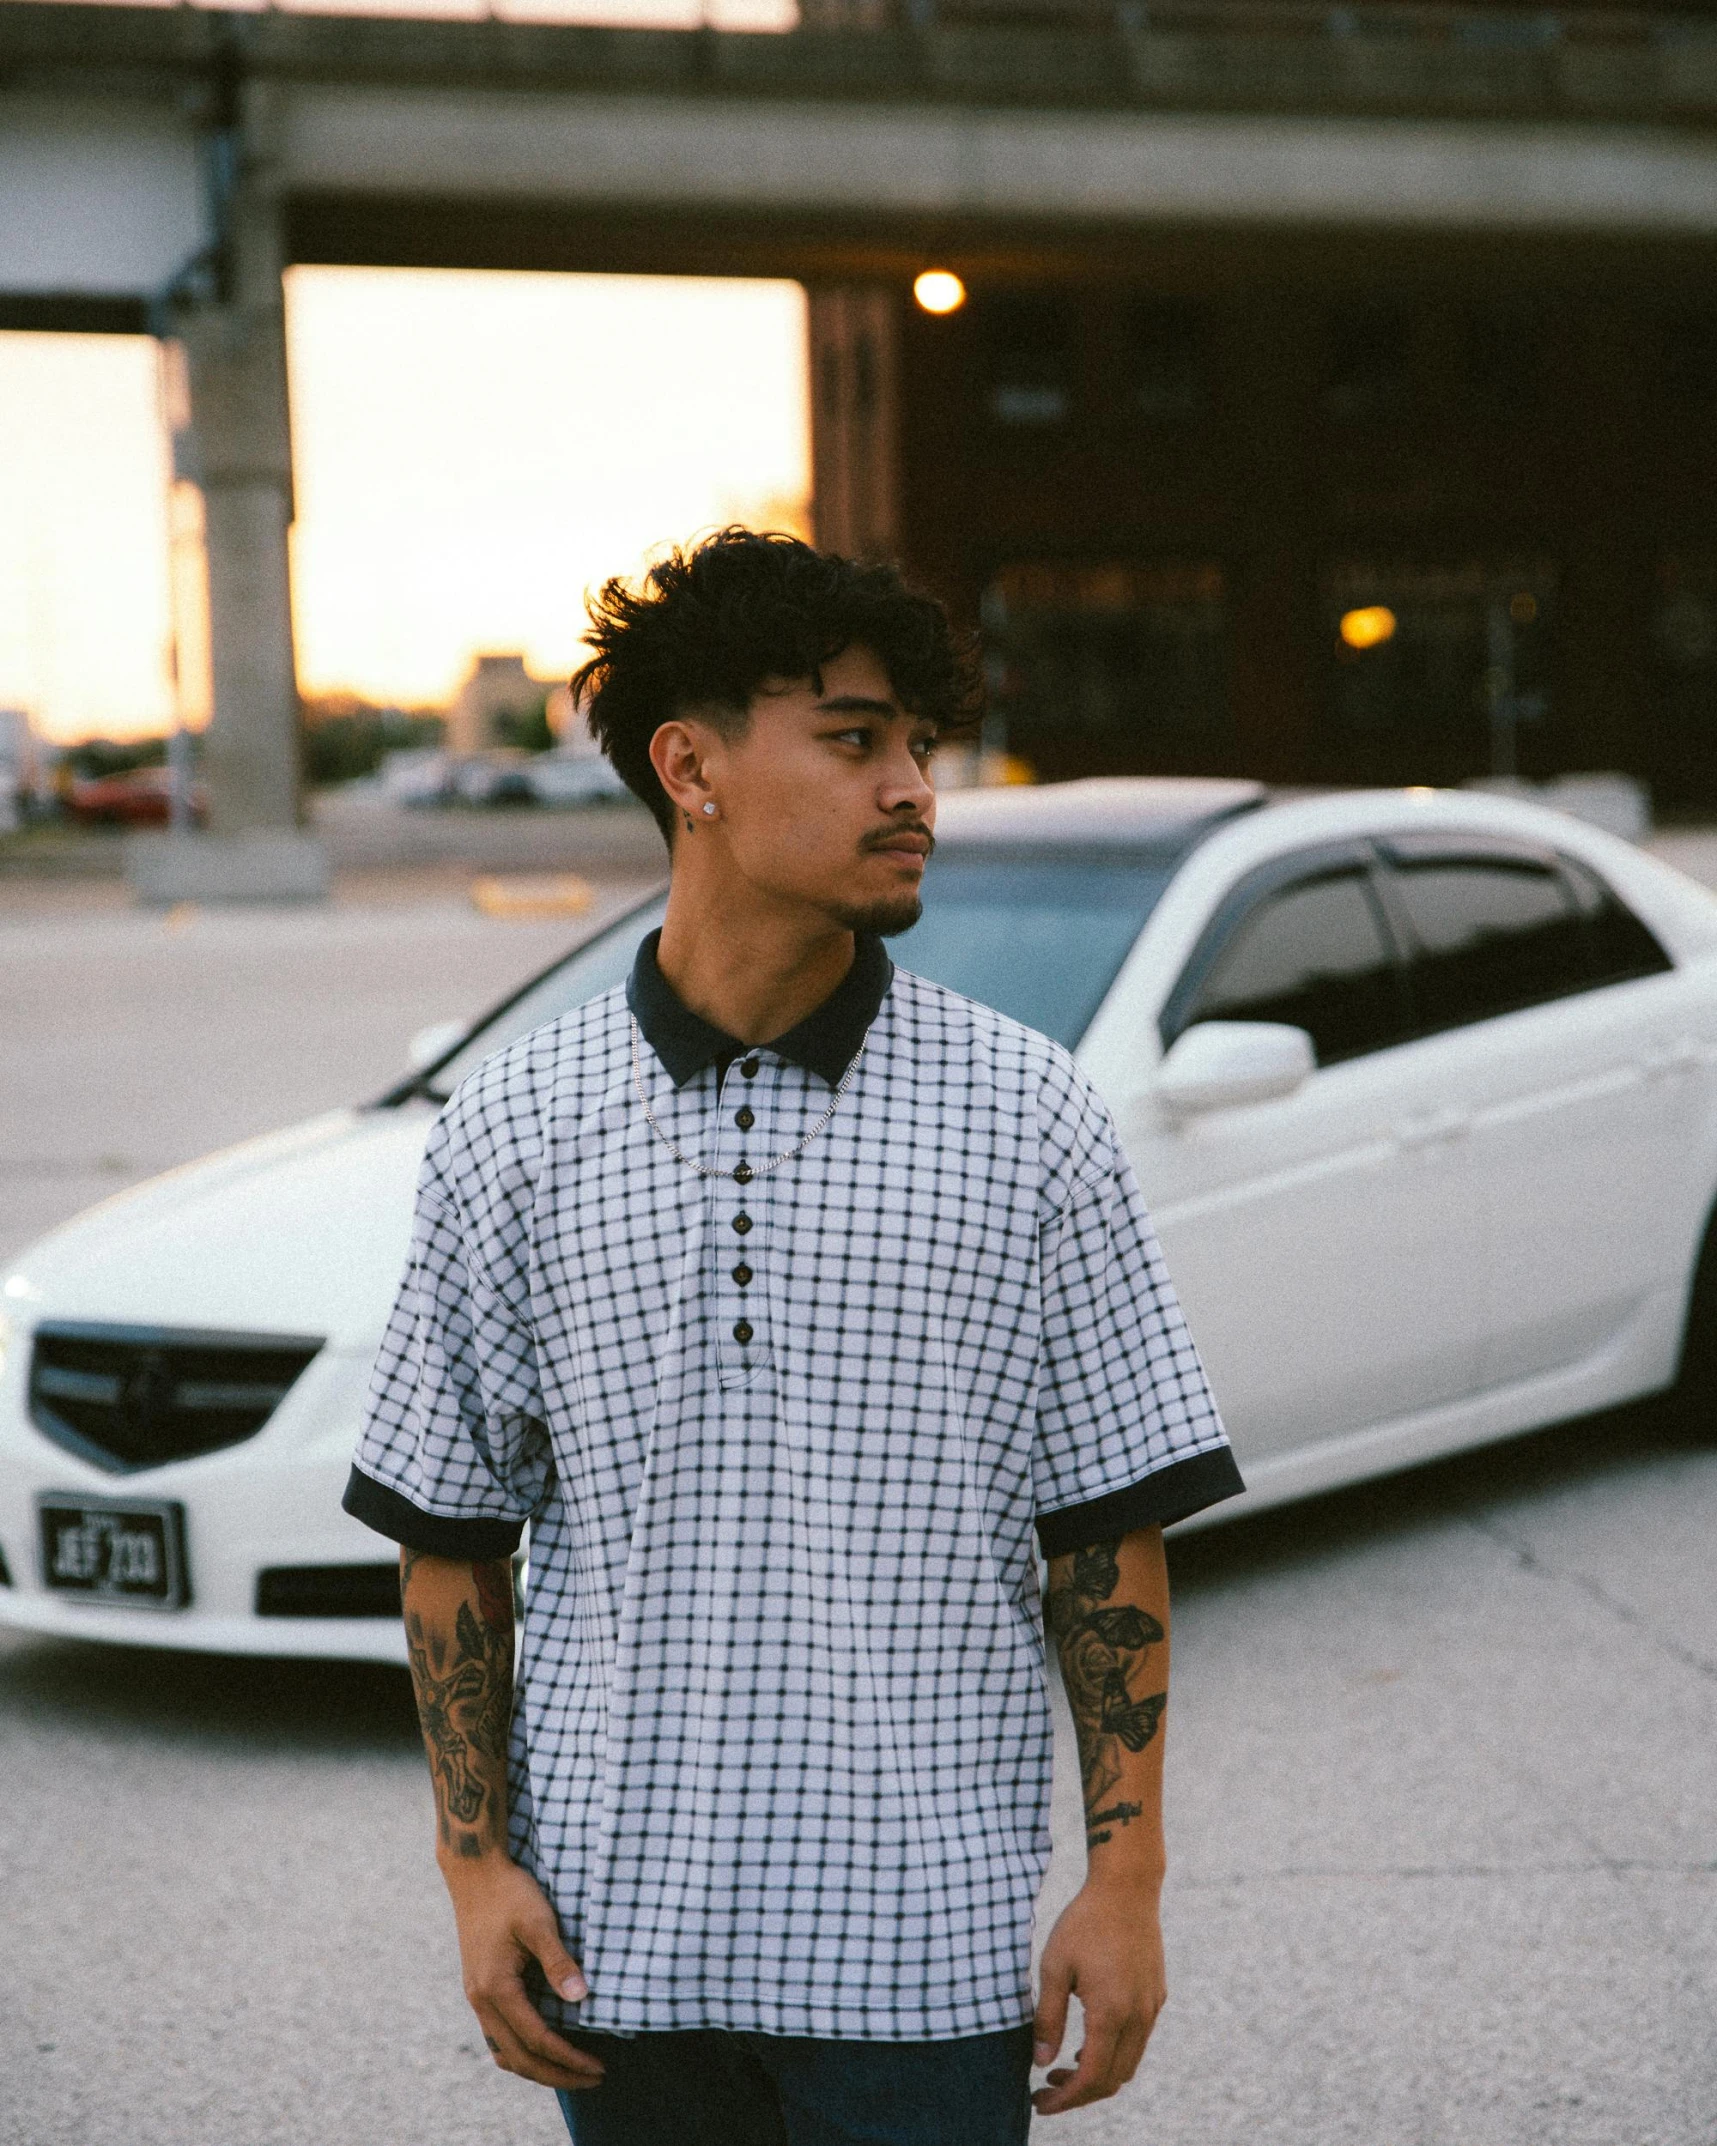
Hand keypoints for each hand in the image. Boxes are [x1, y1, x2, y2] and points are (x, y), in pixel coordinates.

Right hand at [443, 1853, 605, 2090]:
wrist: (475, 1873)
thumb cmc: (510, 1894)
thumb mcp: (539, 1922)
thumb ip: (559, 1962)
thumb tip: (581, 1998)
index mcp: (496, 1988)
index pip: (537, 2040)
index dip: (569, 2058)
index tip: (598, 2067)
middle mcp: (481, 2001)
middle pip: (519, 2058)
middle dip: (557, 2075)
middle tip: (593, 2079)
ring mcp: (477, 1998)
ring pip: (505, 2053)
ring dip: (537, 2069)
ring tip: (571, 2072)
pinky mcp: (480, 1990)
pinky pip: (498, 2037)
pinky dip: (521, 2052)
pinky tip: (542, 2048)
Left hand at [1031, 1877, 1165, 2115]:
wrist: (1126, 1887)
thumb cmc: (1084, 1922)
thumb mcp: (1054, 1966)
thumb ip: (1048, 2018)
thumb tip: (1040, 2063)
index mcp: (1111, 2012)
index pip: (1090, 2079)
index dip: (1065, 2100)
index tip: (1039, 2103)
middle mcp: (1138, 2016)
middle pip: (1113, 2080)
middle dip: (1079, 2094)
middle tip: (1046, 2090)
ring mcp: (1151, 2007)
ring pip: (1128, 2064)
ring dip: (1098, 2075)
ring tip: (1062, 2068)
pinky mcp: (1156, 1996)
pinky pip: (1138, 2041)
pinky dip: (1114, 2054)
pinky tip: (1088, 2041)